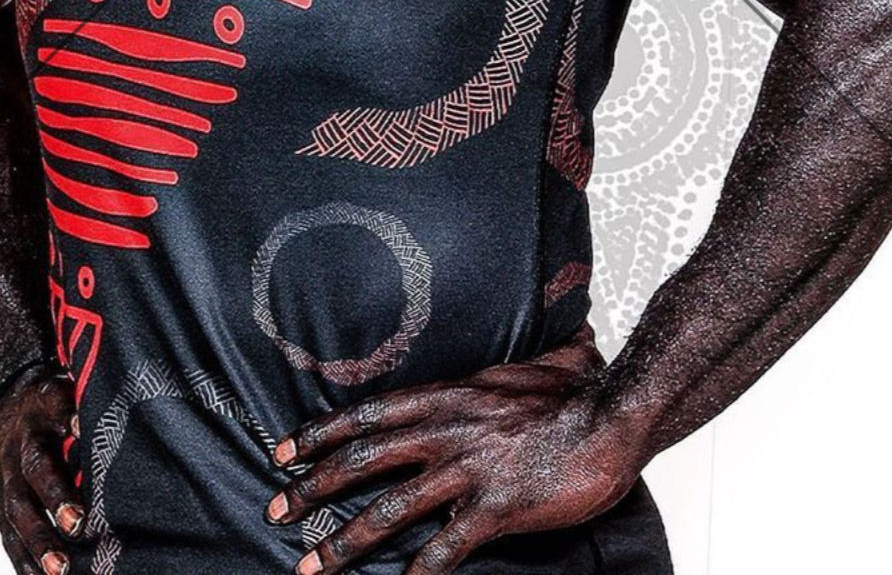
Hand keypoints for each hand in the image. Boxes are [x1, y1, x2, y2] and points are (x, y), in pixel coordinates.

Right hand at [0, 363, 88, 574]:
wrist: (13, 403)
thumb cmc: (55, 402)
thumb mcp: (69, 388)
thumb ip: (84, 400)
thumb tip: (100, 418)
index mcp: (42, 410)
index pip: (55, 410)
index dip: (67, 421)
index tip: (81, 434)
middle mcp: (19, 445)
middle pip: (34, 472)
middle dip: (54, 500)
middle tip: (76, 525)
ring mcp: (5, 477)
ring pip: (17, 512)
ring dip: (37, 542)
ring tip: (58, 570)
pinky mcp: (1, 504)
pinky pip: (9, 535)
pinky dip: (23, 560)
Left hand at [264, 324, 646, 572]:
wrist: (615, 415)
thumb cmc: (577, 391)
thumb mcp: (528, 362)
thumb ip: (506, 359)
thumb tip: (516, 339)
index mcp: (450, 394)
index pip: (369, 412)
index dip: (322, 432)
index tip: (284, 449)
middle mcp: (449, 428)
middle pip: (366, 458)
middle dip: (315, 487)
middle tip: (277, 509)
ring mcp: (471, 468)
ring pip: (392, 507)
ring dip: (346, 540)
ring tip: (312, 566)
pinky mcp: (497, 506)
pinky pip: (446, 546)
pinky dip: (419, 572)